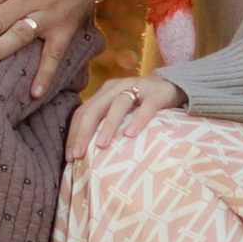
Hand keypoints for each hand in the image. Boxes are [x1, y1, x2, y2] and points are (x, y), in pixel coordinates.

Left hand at [67, 72, 185, 163]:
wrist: (172, 85)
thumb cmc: (140, 105)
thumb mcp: (120, 110)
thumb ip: (104, 122)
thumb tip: (84, 153)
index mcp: (105, 92)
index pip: (83, 111)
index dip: (74, 133)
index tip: (69, 157)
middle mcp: (118, 87)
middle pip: (95, 108)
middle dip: (84, 132)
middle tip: (78, 155)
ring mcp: (138, 88)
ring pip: (118, 105)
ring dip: (108, 126)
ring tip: (101, 146)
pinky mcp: (157, 94)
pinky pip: (146, 107)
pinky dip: (138, 120)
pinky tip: (131, 135)